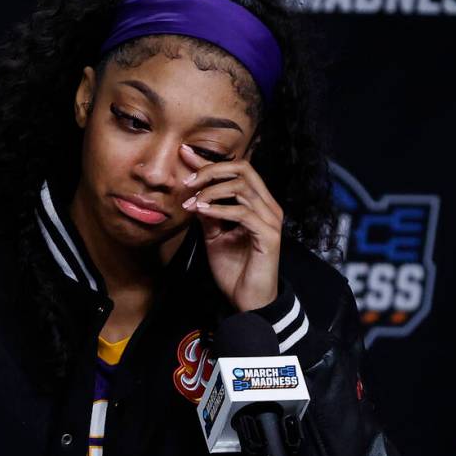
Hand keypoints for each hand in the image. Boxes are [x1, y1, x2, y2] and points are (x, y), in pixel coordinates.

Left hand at [179, 144, 282, 311]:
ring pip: (242, 187)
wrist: (248, 301)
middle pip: (243, 169)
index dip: (210, 162)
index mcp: (258, 204)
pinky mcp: (269, 236)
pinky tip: (202, 212)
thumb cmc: (235, 269)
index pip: (238, 171)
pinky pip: (243, 212)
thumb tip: (194, 194)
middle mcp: (268, 207)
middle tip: (188, 182)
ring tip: (192, 202)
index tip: (185, 155)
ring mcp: (271, 220)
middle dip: (212, 170)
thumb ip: (208, 214)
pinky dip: (220, 209)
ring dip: (212, 192)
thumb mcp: (214, 236)